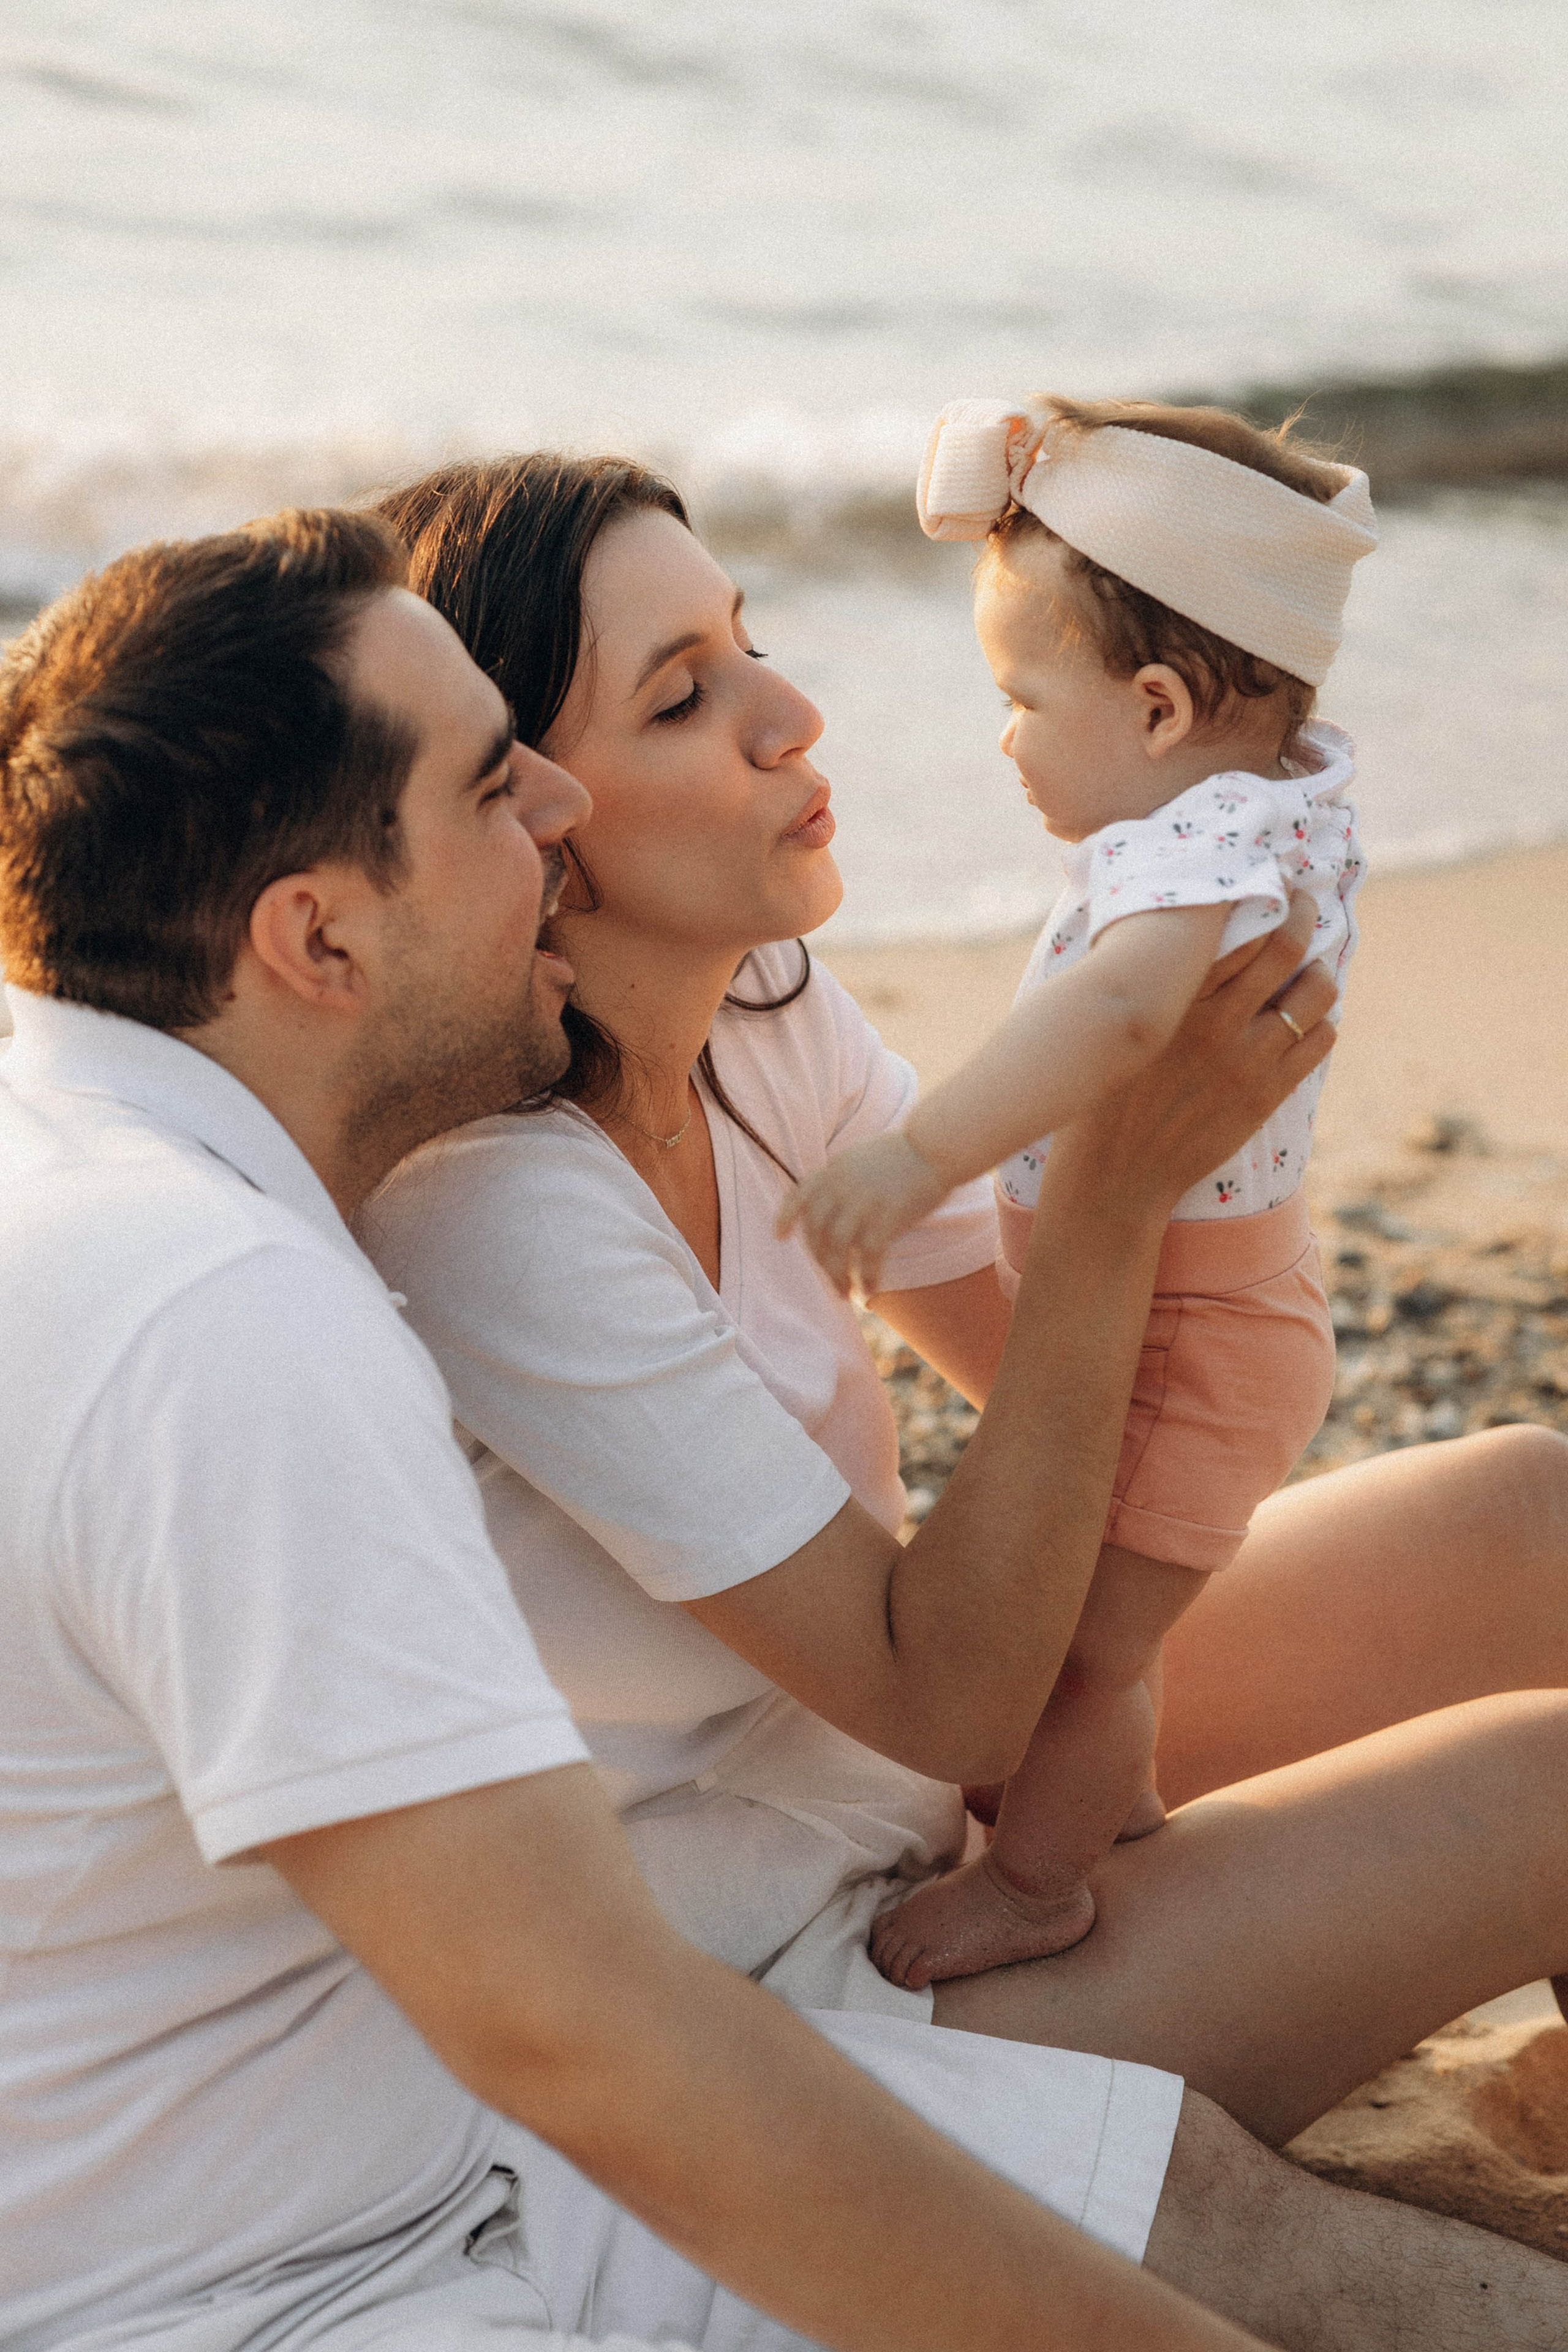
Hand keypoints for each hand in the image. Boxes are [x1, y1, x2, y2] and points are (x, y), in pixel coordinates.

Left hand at [775, 1131, 949, 1296]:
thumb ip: (843, 1180)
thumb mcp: (860, 1159)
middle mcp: (841, 1187)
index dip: (786, 1216)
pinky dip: (867, 1277)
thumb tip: (834, 1210)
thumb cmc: (905, 1154)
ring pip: (836, 1249)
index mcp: (833, 1171)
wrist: (936, 1144)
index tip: (780, 1236)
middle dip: (820, 1261)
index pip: (799, 1195)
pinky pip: (869, 1256)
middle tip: (832, 1281)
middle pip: (816, 1232)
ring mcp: (862, 1201)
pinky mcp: (887, 1216)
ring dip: (837, 1276)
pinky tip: (870, 1290)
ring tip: (845, 1293)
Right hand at [1048, 892, 1336, 1222]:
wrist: (1116, 1174)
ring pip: (1317, 992)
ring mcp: (1248, 1059)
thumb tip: (1179, 938)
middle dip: (1306, 914)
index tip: (1269, 882)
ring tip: (1309, 969)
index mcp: (1175, 997)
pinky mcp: (1267, 1094)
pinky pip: (1320, 1040)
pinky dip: (1322, 1021)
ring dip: (1320, 972)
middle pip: (1288, 946)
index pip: (1239, 925)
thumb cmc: (1103, 1095)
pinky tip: (1306, 1020)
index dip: (1264, 895)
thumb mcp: (1118, 1027)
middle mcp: (1216, 1021)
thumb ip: (1153, 984)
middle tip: (1305, 904)